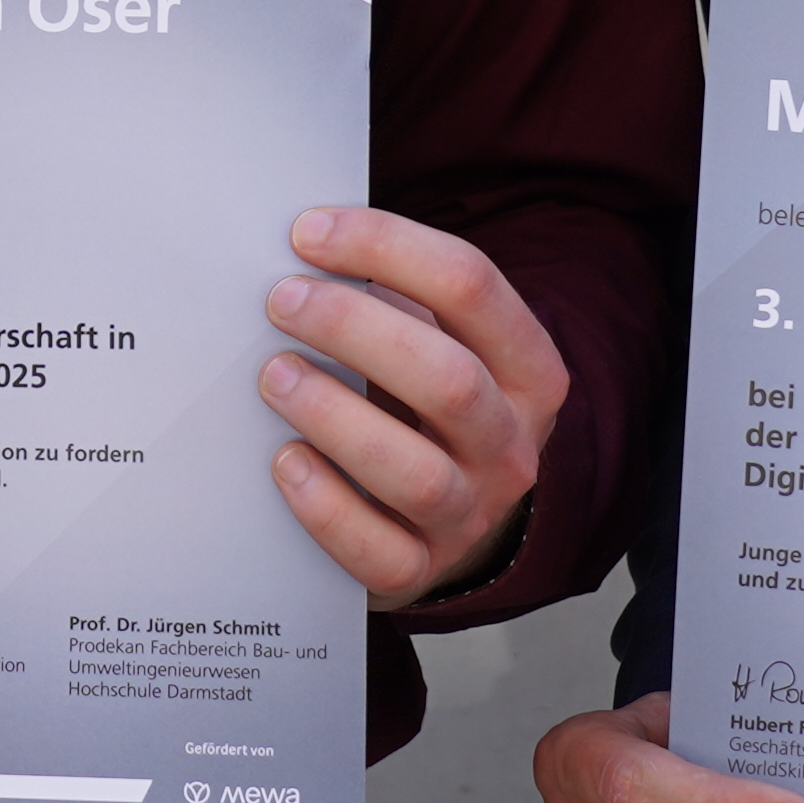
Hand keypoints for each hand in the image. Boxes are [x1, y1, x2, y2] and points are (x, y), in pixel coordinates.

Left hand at [257, 204, 566, 608]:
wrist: (443, 518)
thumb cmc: (421, 404)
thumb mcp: (435, 342)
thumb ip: (392, 298)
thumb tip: (301, 245)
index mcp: (528, 370)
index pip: (471, 286)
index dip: (386, 246)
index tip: (307, 233)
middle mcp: (510, 445)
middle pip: (449, 379)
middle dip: (355, 329)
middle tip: (282, 301)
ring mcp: (470, 514)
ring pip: (415, 474)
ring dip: (335, 416)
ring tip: (275, 376)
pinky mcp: (420, 569)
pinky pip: (378, 552)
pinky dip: (326, 506)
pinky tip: (285, 461)